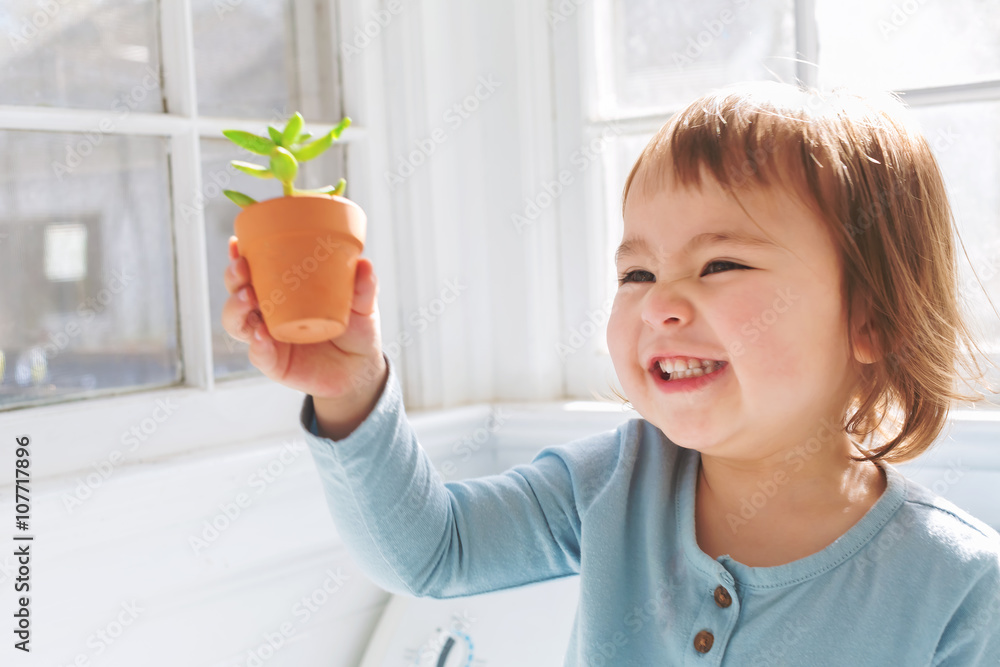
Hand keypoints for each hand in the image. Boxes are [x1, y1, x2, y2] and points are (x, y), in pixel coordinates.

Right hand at [221, 235, 386, 402]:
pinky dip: (257, 346)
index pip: (252, 273)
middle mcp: (267, 315)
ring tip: (249, 298)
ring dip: (236, 309)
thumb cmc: (355, 329)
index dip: (238, 258)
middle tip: (243, 269)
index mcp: (281, 294)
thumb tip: (365, 263)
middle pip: (237, 294)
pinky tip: (261, 337)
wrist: (361, 368)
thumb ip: (364, 286)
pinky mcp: (275, 365)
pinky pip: (259, 355)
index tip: (236, 243)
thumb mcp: (362, 305)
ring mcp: (268, 340)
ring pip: (238, 324)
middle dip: (233, 280)